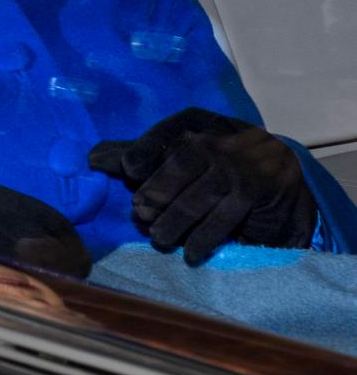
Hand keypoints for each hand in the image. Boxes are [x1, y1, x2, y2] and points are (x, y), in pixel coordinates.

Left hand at [88, 107, 316, 263]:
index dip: (146, 148)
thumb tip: (94, 158)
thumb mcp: (185, 151)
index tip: (127, 169)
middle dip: (158, 191)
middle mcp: (219, 138)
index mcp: (198, 122)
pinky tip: (189, 252)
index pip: (168, 132)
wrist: (280, 180)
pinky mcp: (253, 192)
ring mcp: (239, 165)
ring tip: (158, 237)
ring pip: (199, 195)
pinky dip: (202, 238)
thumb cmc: (219, 164)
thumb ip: (143, 154)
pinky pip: (222, 218)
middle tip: (139, 213)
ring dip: (175, 220)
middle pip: (182, 164)